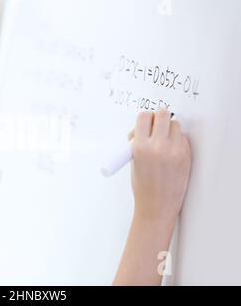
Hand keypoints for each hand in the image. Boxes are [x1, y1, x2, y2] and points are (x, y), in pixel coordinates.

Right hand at [129, 109, 191, 226]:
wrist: (157, 206)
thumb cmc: (143, 186)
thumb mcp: (134, 161)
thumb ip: (138, 142)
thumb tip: (145, 127)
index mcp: (140, 147)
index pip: (144, 117)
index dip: (144, 118)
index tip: (144, 123)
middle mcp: (158, 146)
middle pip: (163, 114)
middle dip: (158, 117)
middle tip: (155, 126)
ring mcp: (175, 151)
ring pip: (175, 125)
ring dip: (169, 129)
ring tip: (163, 142)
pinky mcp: (186, 156)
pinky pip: (183, 138)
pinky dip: (177, 140)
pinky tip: (171, 152)